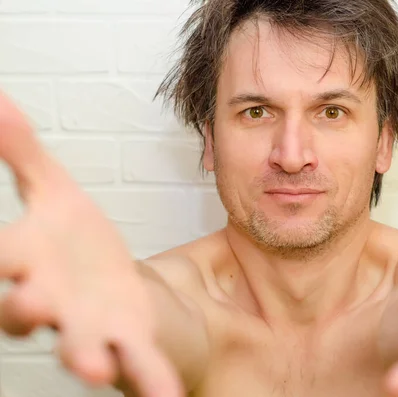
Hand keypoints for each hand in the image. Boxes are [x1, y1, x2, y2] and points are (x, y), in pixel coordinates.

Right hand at [0, 92, 182, 396]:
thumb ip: (24, 154)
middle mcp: (53, 298)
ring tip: (93, 367)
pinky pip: (138, 362)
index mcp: (30, 259)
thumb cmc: (72, 240)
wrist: (105, 275)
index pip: (2, 256)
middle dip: (27, 309)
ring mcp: (91, 323)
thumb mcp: (54, 191)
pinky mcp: (129, 337)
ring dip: (84, 353)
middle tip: (32, 305)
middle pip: (31, 309)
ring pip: (81, 342)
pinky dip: (150, 380)